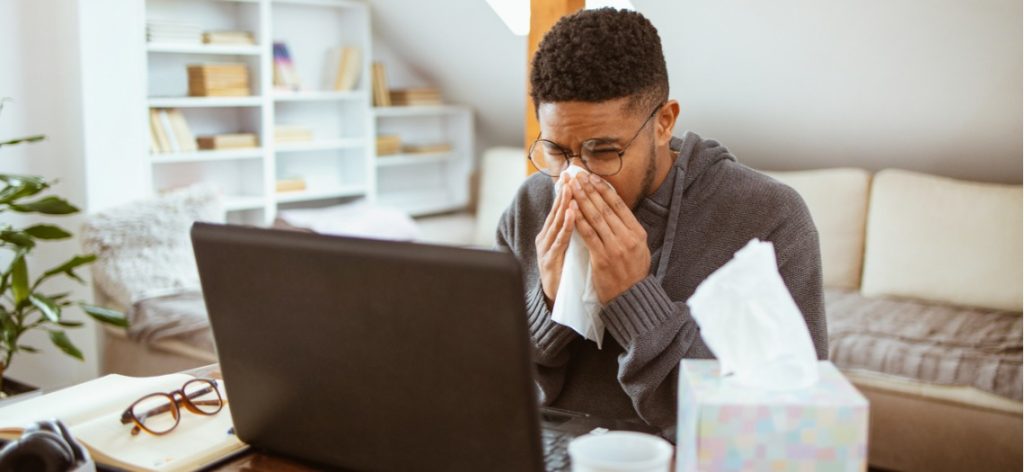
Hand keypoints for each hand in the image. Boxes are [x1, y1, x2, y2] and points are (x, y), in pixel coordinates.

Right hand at [535, 173, 575, 306]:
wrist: (554, 299)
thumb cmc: (564, 272)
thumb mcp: (569, 247)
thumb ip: (573, 230)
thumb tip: (583, 211)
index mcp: (552, 234)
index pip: (561, 208)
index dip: (566, 191)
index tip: (573, 174)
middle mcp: (546, 238)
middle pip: (557, 211)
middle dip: (564, 192)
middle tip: (571, 174)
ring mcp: (546, 249)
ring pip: (557, 222)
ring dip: (564, 204)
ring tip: (571, 188)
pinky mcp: (549, 261)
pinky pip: (560, 241)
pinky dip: (567, 226)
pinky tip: (573, 214)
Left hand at [570, 172, 649, 303]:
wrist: (632, 298)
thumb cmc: (633, 272)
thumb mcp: (639, 248)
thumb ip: (629, 230)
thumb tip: (616, 209)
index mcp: (638, 232)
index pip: (618, 205)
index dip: (603, 189)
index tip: (591, 177)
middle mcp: (628, 237)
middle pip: (605, 207)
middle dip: (589, 189)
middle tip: (577, 176)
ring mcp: (616, 247)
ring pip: (596, 218)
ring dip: (581, 200)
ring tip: (571, 187)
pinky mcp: (603, 258)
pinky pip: (588, 235)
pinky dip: (578, 220)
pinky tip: (570, 209)